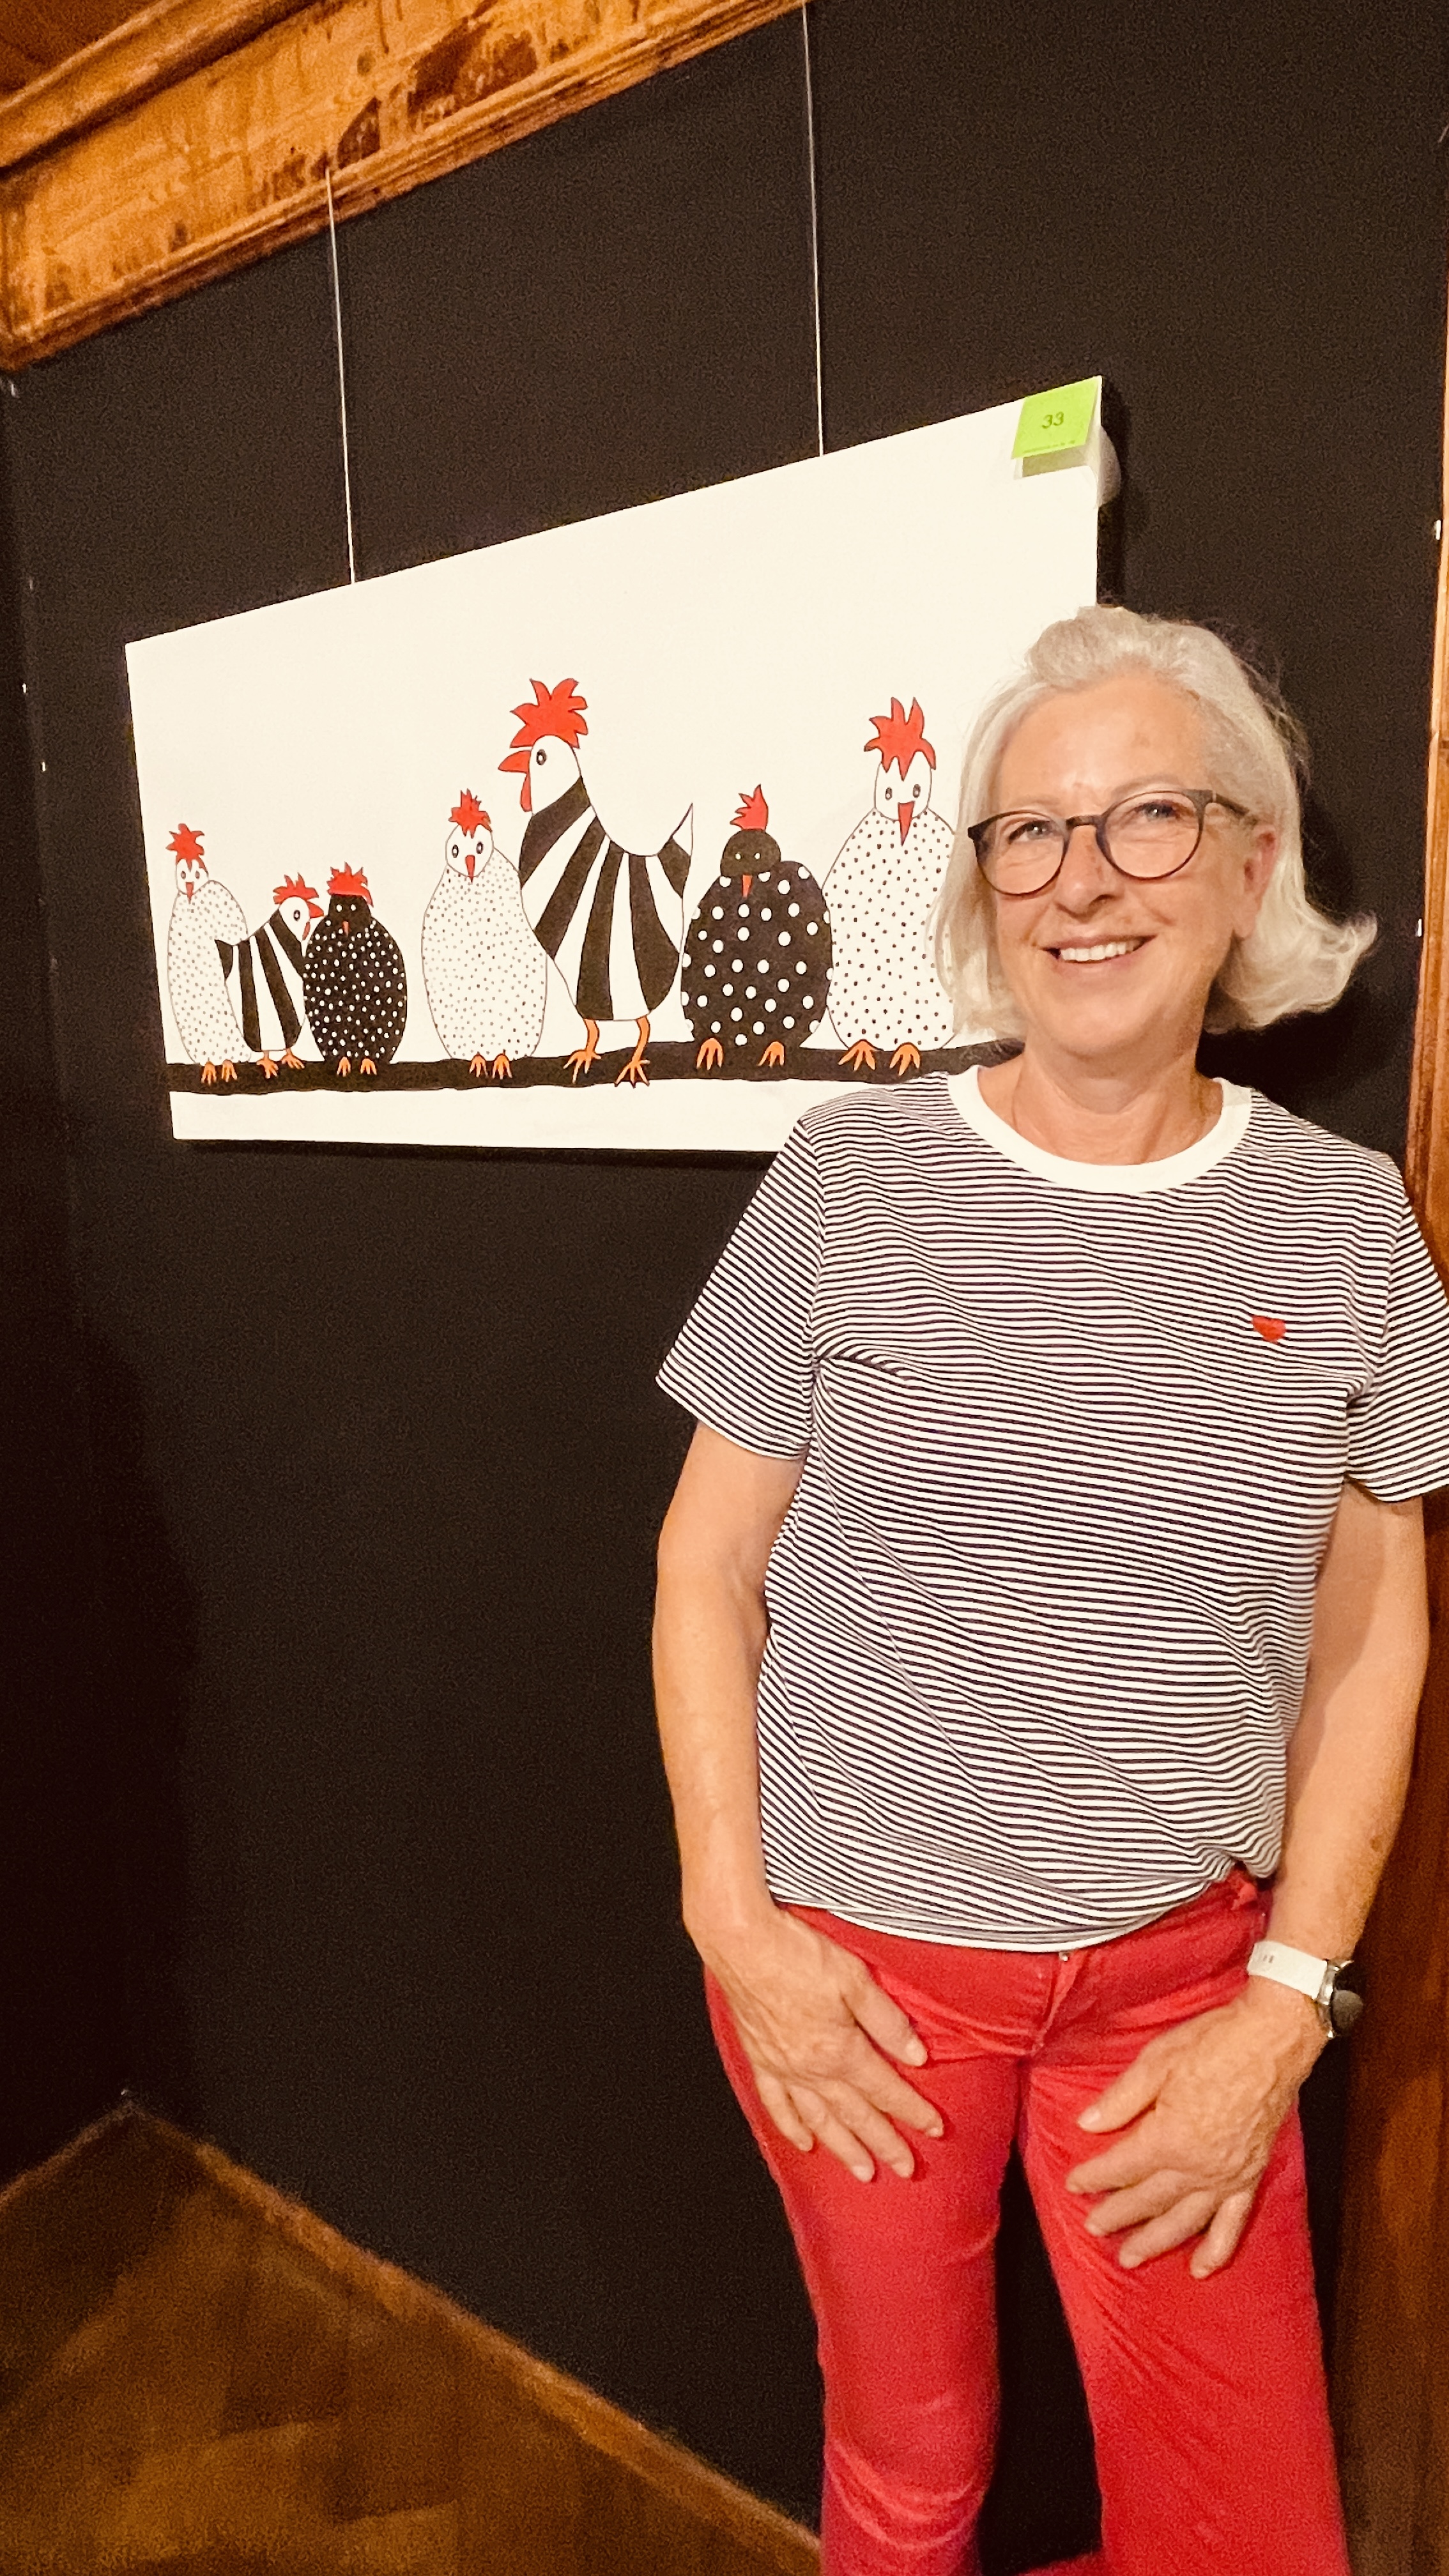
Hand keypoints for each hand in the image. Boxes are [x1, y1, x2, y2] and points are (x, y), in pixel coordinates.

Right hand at [697, 1906, 943, 2181]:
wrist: (742, 1942)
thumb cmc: (797, 1953)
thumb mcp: (855, 1978)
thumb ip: (887, 2020)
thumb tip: (917, 2054)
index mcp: (840, 2050)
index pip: (885, 2089)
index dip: (913, 2110)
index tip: (934, 2129)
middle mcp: (812, 2069)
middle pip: (856, 2114)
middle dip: (884, 2143)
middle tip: (906, 2168)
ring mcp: (783, 2068)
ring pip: (819, 2120)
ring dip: (844, 2148)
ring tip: (863, 2171)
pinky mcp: (759, 2058)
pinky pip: (777, 2104)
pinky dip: (791, 2128)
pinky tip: (804, 2143)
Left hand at [1065, 1980, 1324, 2275]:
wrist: (1271, 2041)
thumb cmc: (1214, 2044)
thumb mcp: (1156, 2061)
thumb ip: (1121, 2099)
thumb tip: (1087, 2123)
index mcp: (1169, 2137)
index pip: (1121, 2167)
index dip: (1094, 2177)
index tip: (1075, 2183)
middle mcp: (1196, 2166)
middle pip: (1147, 2200)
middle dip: (1116, 2215)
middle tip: (1092, 2227)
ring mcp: (1226, 2176)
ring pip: (1184, 2221)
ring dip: (1154, 2241)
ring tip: (1129, 2257)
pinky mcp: (1250, 2176)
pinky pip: (1232, 2223)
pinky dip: (1217, 2250)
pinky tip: (1201, 2268)